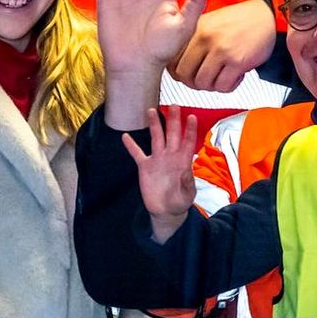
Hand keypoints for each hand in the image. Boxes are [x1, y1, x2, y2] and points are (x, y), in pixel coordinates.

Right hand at [122, 106, 197, 243]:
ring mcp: (157, 160)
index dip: (189, 130)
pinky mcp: (145, 167)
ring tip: (151, 111)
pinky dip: (131, 145)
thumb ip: (187, 183)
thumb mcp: (187, 195)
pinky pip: (137, 153)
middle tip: (173, 106)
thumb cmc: (180, 202)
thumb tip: (185, 171)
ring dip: (154, 125)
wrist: (166, 211)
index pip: (187, 142)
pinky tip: (125, 136)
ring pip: (156, 138)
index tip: (191, 116)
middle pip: (172, 134)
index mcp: (183, 161)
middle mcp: (170, 157)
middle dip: (173, 120)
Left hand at [169, 0, 276, 91]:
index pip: (173, 61)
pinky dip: (228, 86)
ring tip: (221, 78)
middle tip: (204, 81)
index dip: (178, 74)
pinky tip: (234, 77)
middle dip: (193, 83)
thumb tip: (179, 65)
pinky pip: (223, 86)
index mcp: (195, 30)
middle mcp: (206, 39)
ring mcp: (221, 51)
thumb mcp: (210, 22)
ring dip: (212, 86)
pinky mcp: (237, 61)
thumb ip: (194, 40)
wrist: (266, 14)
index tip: (186, 76)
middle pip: (185, 75)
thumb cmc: (239, 20)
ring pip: (203, 83)